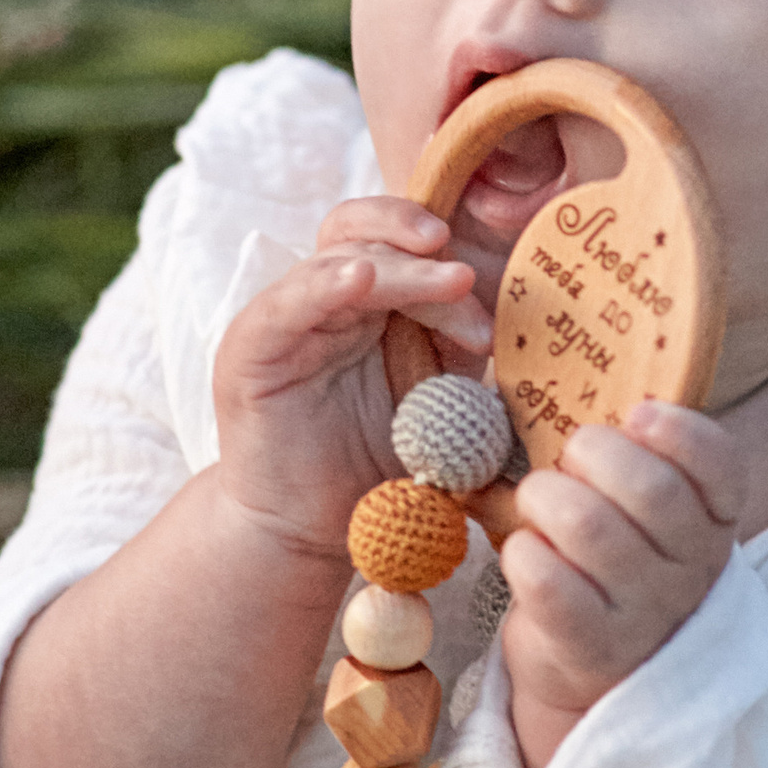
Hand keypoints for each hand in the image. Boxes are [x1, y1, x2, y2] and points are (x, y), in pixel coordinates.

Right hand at [210, 198, 490, 565]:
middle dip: (420, 243)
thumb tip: (514, 322)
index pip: (402, 247)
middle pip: (367, 234)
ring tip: (449, 283)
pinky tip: (361, 280)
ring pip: (340, 259)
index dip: (446, 264)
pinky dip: (324, 284)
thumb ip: (461, 356)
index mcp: (371, 305)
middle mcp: (327, 300)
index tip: (486, 310)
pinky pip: (288, 302)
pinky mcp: (252, 349)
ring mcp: (288, 319)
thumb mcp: (438, 403)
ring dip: (401, 270)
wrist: (314, 533)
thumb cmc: (378, 469)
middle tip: (463, 272)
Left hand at [498, 402, 740, 767]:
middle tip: (571, 455)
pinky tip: (526, 551)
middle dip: (594, 452)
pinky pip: (548, 582)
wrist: (593, 668)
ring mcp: (643, 613)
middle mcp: (690, 569)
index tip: (639, 412)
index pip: (723, 468)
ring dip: (545, 497)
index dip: (681, 431)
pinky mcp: (590, 646)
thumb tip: (559, 375)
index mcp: (712, 521)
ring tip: (538, 501)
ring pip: (590, 526)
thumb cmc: (610, 562)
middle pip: (651, 490)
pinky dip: (523, 552)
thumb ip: (629, 454)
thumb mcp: (642, 510)